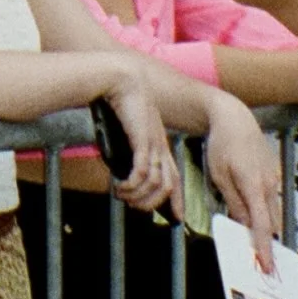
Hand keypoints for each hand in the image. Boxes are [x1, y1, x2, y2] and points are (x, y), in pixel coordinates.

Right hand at [100, 65, 180, 216]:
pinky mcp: (142, 141)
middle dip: (152, 204)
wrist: (121, 81)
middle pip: (168, 187)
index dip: (177, 201)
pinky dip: (131, 185)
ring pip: (156, 184)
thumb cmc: (120, 104)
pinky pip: (142, 172)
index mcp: (160, 146)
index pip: (175, 179)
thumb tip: (120, 170)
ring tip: (121, 194)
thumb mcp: (127, 132)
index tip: (176, 218)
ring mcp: (153, 144)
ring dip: (136, 196)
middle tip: (133, 207)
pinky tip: (119, 185)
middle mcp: (160, 147)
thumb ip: (128, 151)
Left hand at [205, 92, 281, 263]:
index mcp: (255, 187)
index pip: (262, 225)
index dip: (265, 248)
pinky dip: (266, 212)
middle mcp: (269, 184)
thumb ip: (234, 202)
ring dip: (268, 228)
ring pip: (273, 210)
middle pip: (272, 221)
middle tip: (265, 265)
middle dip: (270, 244)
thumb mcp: (220, 176)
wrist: (235, 118)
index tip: (267, 265)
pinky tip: (257, 219)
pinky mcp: (273, 173)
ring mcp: (274, 178)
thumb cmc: (222, 146)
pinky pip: (271, 199)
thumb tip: (243, 225)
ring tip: (261, 247)